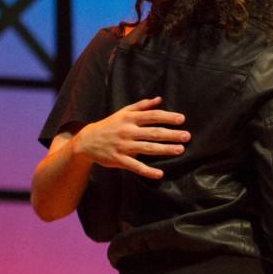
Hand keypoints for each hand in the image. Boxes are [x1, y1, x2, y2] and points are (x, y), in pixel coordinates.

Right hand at [74, 96, 188, 178]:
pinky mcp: (118, 159)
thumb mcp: (123, 112)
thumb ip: (142, 106)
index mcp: (129, 119)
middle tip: (187, 136)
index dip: (167, 117)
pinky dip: (147, 171)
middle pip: (153, 132)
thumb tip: (159, 99)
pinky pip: (135, 166)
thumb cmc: (109, 125)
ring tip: (180, 150)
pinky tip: (160, 174)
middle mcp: (127, 131)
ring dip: (165, 149)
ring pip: (147, 148)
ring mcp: (123, 146)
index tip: (182, 119)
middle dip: (171, 134)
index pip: (152, 116)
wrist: (86, 141)